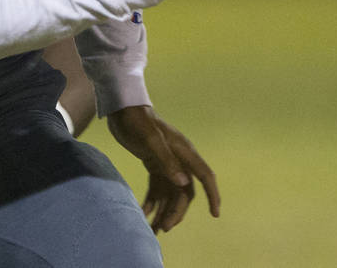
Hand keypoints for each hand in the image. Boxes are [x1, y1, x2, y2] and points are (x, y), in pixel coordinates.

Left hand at [107, 105, 219, 232]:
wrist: (121, 108)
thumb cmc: (137, 120)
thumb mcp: (150, 139)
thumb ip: (166, 160)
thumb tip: (183, 183)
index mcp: (184, 152)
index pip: (205, 176)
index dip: (213, 195)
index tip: (215, 214)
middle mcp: (179, 159)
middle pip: (184, 192)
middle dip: (176, 212)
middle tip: (164, 228)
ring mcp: (166, 162)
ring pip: (170, 193)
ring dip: (164, 210)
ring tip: (153, 229)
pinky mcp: (153, 163)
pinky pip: (157, 188)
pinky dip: (152, 200)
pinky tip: (144, 211)